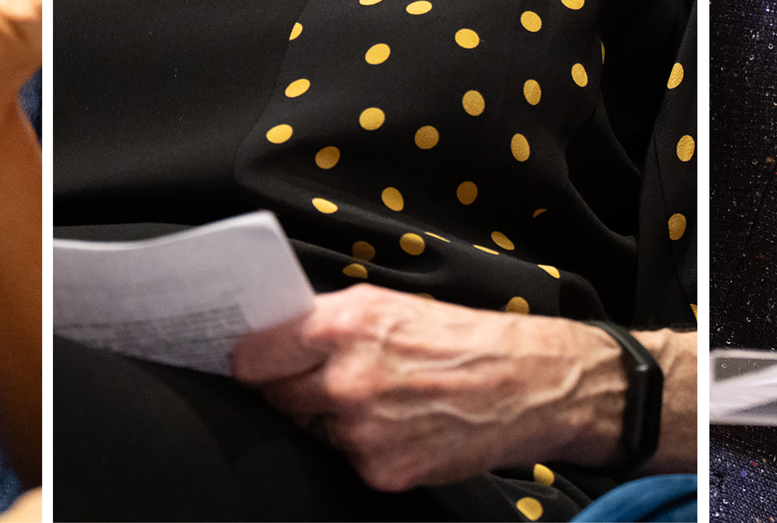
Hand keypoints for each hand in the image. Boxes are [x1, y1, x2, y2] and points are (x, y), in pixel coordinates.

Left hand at [229, 286, 628, 489]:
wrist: (526, 383)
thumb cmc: (457, 337)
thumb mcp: (385, 304)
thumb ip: (324, 320)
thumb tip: (269, 335)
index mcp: (341, 326)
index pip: (253, 356)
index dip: (251, 362)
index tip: (250, 365)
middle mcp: (346, 379)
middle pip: (275, 397)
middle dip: (289, 391)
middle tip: (319, 382)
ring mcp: (362, 430)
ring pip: (310, 430)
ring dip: (327, 420)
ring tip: (377, 400)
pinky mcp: (382, 470)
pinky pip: (346, 459)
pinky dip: (363, 447)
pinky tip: (398, 426)